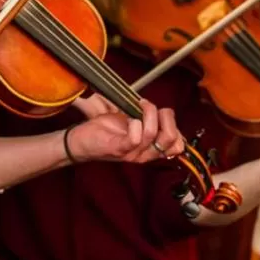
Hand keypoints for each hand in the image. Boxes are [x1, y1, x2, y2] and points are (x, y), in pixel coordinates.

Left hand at [66, 98, 183, 163]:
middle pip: (172, 140)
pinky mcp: (118, 149)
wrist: (82, 141)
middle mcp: (145, 154)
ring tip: (138, 105)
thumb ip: (152, 123)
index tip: (163, 115)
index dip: (176, 127)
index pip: (178, 146)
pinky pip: (135, 139)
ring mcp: (132, 154)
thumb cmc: (107, 130)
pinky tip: (129, 118)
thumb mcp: (135, 126)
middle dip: (166, 118)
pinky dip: (134, 124)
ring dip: (148, 114)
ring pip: (153, 135)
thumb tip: (167, 114)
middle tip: (151, 107)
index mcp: (151, 149)